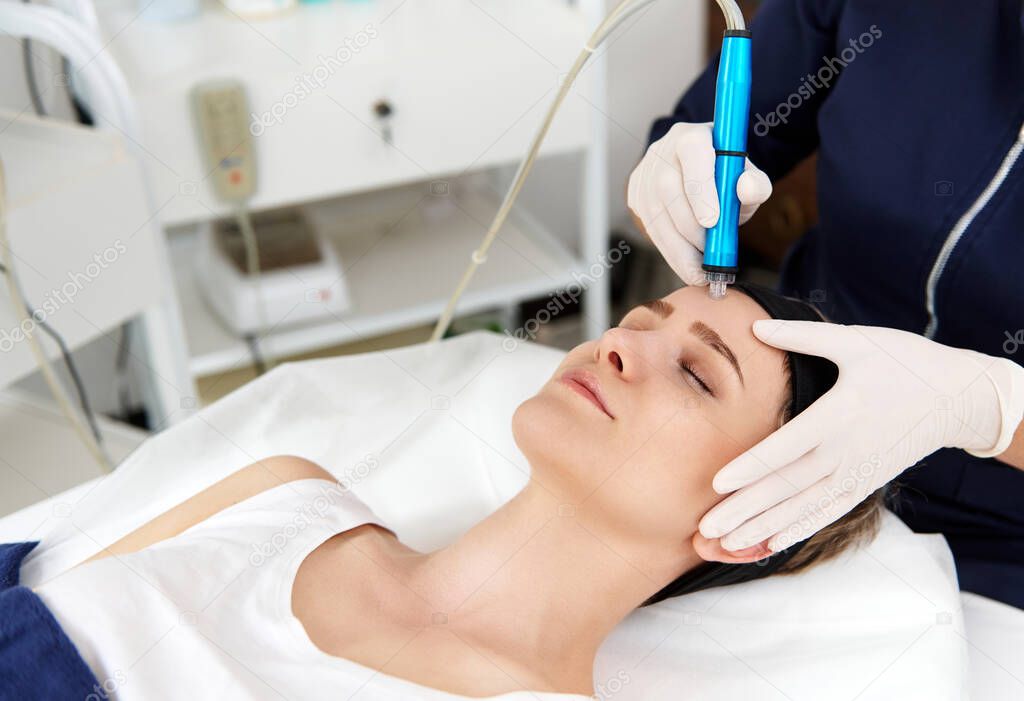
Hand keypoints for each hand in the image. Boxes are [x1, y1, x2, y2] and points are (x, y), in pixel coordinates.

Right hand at [627, 122, 771, 284]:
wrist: (699, 173)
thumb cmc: (725, 176)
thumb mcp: (747, 178)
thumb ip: (755, 184)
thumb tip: (747, 189)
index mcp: (692, 136)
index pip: (693, 154)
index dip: (700, 189)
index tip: (713, 223)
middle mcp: (663, 151)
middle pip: (668, 189)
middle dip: (691, 228)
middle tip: (711, 253)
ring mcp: (644, 175)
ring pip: (655, 215)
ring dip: (679, 248)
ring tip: (700, 269)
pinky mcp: (636, 196)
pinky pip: (650, 228)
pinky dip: (670, 251)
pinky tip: (686, 262)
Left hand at [699, 320, 1023, 551]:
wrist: (958, 395)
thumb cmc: (905, 362)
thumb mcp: (856, 341)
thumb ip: (802, 337)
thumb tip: (756, 326)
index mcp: (839, 414)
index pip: (785, 448)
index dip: (750, 468)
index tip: (717, 483)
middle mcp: (845, 451)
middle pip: (787, 486)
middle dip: (745, 509)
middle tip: (707, 528)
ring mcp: (857, 472)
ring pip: (802, 506)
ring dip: (763, 526)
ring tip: (727, 543)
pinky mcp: (866, 482)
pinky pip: (827, 511)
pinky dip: (799, 528)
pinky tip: (771, 542)